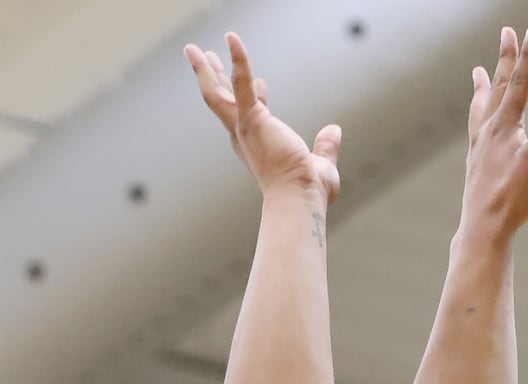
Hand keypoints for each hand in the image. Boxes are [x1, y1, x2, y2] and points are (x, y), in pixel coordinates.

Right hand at [184, 33, 341, 203]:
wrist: (299, 199)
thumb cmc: (309, 191)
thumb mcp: (322, 165)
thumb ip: (326, 147)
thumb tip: (335, 131)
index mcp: (259, 146)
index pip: (252, 113)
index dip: (255, 96)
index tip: (262, 84)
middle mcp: (246, 137)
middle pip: (223, 100)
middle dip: (213, 78)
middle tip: (203, 57)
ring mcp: (245, 128)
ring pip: (216, 92)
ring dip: (204, 68)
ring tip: (192, 48)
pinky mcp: (252, 120)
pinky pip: (240, 83)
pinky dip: (238, 59)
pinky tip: (232, 38)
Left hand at [462, 25, 527, 234]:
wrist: (483, 227)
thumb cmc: (513, 198)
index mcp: (506, 126)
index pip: (520, 84)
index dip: (527, 56)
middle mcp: (489, 129)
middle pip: (500, 86)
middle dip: (506, 59)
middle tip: (507, 32)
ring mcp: (479, 144)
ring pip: (482, 106)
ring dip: (484, 86)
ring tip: (478, 71)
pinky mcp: (475, 161)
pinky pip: (475, 129)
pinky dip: (476, 117)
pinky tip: (477, 123)